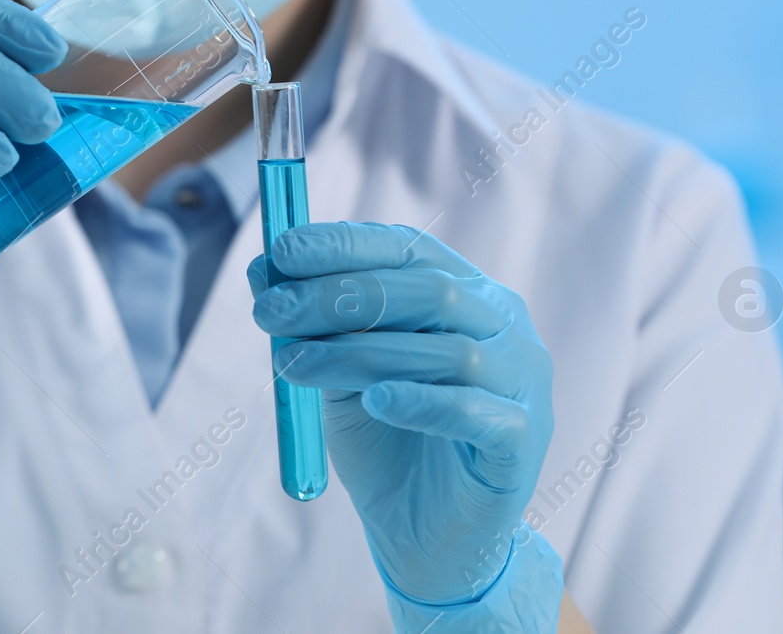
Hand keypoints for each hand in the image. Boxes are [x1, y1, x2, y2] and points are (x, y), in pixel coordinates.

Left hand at [249, 222, 555, 606]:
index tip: (282, 250)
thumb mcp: (337, 375)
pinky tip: (378, 401)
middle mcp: (501, 323)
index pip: (409, 249)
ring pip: (447, 350)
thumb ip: (312, 323)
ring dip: (360, 353)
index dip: (346, 245)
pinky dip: (423, 401)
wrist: (424, 538)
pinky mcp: (522, 438)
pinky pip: (476, 410)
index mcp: (462, 293)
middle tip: (272, 312)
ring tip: (292, 366)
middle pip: (427, 291)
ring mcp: (522, 378)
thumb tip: (260, 268)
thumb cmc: (387, 443)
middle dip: (338, 296)